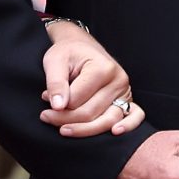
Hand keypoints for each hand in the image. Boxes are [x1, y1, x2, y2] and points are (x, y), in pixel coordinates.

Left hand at [40, 24, 143, 138]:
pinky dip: (127, 126)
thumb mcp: (55, 61)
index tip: (44, 100)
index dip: (58, 106)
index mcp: (102, 68)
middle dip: (65, 119)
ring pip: (107, 120)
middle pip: (90, 113)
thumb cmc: (68, 53)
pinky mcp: (128, 99)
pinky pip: (135, 116)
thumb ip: (55, 83)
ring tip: (63, 130)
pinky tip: (115, 132)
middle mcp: (118, 80)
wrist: (81, 46)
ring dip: (84, 130)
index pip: (77, 100)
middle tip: (46, 116)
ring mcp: (125, 91)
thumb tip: (58, 106)